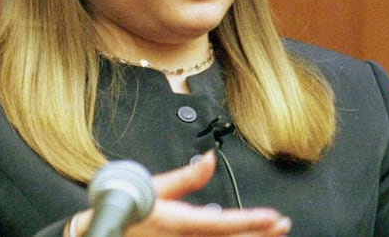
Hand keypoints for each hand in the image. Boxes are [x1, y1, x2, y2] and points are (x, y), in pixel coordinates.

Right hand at [68, 151, 290, 236]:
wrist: (106, 230)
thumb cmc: (130, 208)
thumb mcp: (155, 187)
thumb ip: (186, 177)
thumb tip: (210, 158)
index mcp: (180, 221)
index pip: (222, 223)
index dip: (250, 221)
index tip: (272, 217)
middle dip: (260, 234)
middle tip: (282, 225)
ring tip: (271, 234)